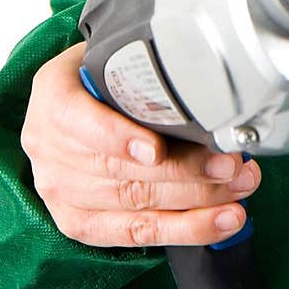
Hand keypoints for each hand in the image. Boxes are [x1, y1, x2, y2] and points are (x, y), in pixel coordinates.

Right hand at [20, 42, 260, 246]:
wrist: (65, 107)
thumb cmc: (94, 78)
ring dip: (196, 201)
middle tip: (230, 164)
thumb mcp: (103, 55)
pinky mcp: (79, 223)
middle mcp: (49, 149)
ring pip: (135, 203)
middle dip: (184, 170)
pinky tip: (220, 221)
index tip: (156, 150)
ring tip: (238, 189)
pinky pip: (136, 233)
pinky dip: (185, 229)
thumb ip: (136, 67)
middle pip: (120, 170)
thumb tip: (199, 75)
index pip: (79, 121)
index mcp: (53, 98)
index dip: (118, 138)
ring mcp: (61, 191)